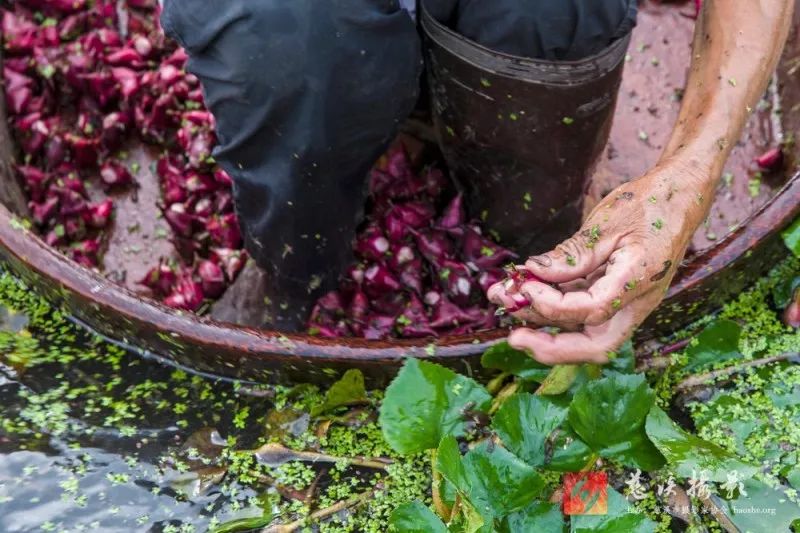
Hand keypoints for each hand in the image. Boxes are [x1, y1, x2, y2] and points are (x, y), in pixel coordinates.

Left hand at [488, 164, 703, 364]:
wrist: (680, 198)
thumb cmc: (649, 204)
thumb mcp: (608, 223)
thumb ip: (573, 254)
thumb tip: (533, 272)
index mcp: (639, 280)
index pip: (592, 310)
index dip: (553, 305)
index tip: (524, 286)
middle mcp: (636, 303)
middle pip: (593, 345)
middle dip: (550, 347)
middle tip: (512, 336)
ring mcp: (626, 304)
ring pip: (584, 333)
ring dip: (542, 325)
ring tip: (503, 300)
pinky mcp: (614, 297)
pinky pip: (581, 314)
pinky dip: (551, 307)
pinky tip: (523, 291)